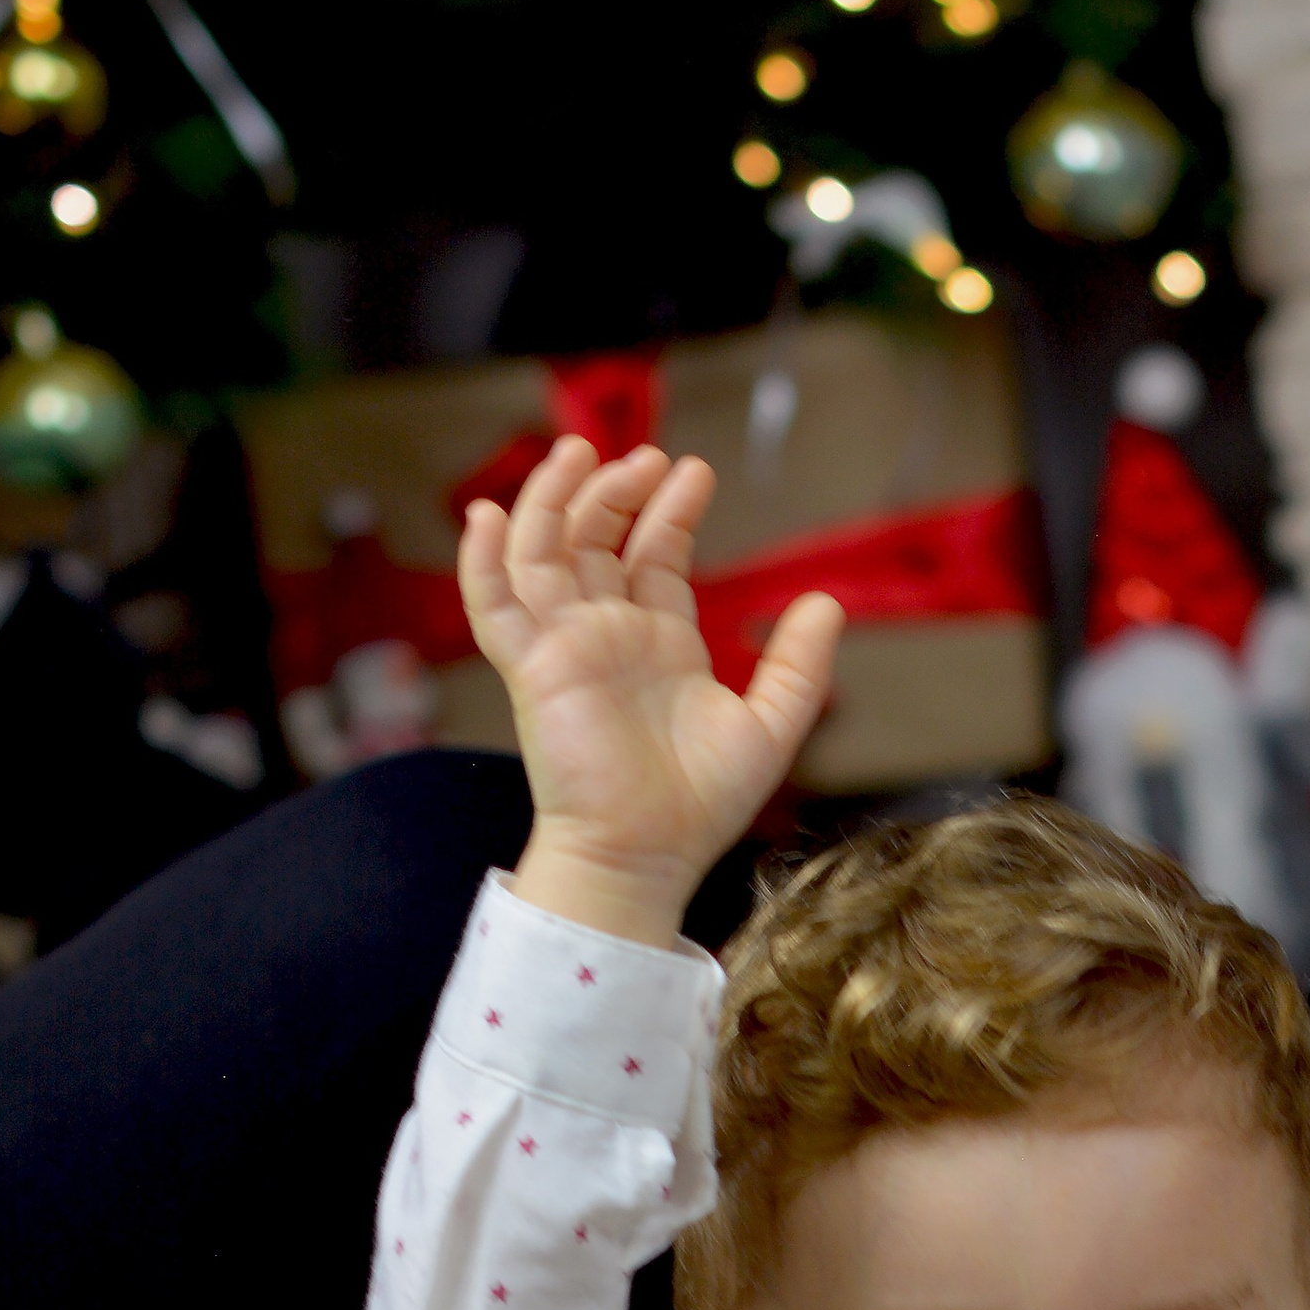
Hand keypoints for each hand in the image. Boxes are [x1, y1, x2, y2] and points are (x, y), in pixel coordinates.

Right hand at [458, 437, 843, 946]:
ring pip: (541, 553)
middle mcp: (607, 635)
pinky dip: (482, 560)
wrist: (646, 855)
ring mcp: (564, 647)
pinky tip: (485, 515)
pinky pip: (493, 606)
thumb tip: (827, 602)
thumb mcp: (770, 727)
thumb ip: (798, 666)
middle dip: (613, 491)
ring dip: (553, 500)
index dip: (670, 511)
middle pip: (595, 540)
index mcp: (658, 643)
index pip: (654, 556)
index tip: (693, 471)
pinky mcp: (532, 668)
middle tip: (645, 456)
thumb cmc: (700, 807)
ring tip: (580, 454)